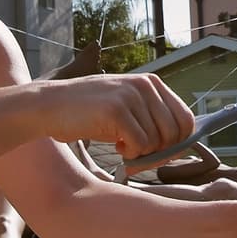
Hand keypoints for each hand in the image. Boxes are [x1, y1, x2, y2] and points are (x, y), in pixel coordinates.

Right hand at [42, 74, 194, 160]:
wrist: (50, 106)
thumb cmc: (89, 113)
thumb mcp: (127, 107)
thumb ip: (152, 119)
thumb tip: (183, 146)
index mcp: (152, 83)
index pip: (186, 119)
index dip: (178, 142)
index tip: (159, 152)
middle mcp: (145, 85)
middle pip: (175, 133)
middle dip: (160, 152)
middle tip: (139, 154)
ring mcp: (131, 96)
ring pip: (157, 142)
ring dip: (141, 153)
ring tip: (122, 145)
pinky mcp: (116, 110)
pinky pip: (140, 146)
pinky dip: (130, 154)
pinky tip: (115, 146)